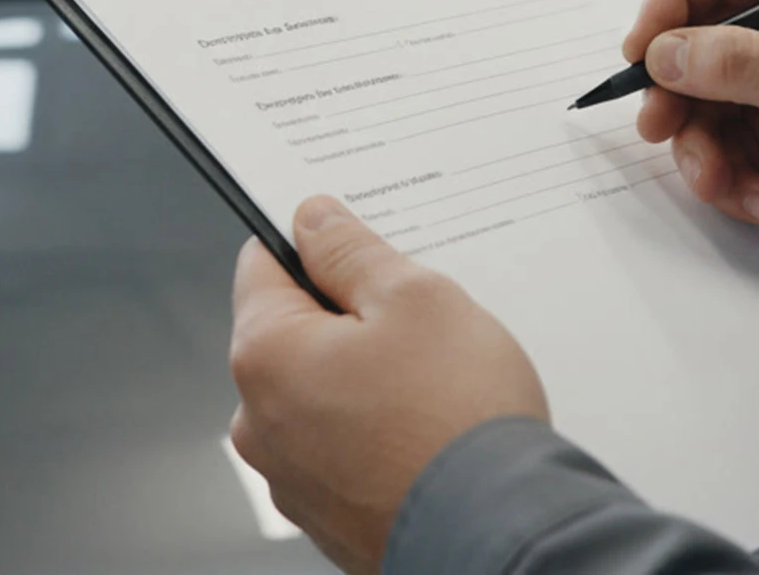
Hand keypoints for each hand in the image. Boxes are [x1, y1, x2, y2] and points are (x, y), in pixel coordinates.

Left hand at [228, 196, 547, 573]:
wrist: (498, 536)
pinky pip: (342, 447)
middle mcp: (260, 423)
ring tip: (434, 385)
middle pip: (292, 332)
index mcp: (266, 356)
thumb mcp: (416, 298)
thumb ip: (352, 251)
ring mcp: (291, 478)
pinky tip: (429, 432)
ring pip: (321, 392)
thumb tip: (313, 221)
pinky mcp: (328, 516)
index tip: (358, 247)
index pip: (261, 264)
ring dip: (365, 377)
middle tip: (418, 323)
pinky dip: (377, 432)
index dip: (314, 244)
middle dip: (348, 316)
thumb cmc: (458, 421)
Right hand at [625, 0, 758, 272]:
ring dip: (700, 150)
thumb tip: (666, 51)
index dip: (670, 0)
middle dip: (674, 89)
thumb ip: (740, 65)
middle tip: (661, 125)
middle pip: (692, 40)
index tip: (643, 48)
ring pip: (697, 106)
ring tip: (725, 182)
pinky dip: (729, 182)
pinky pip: (719, 154)